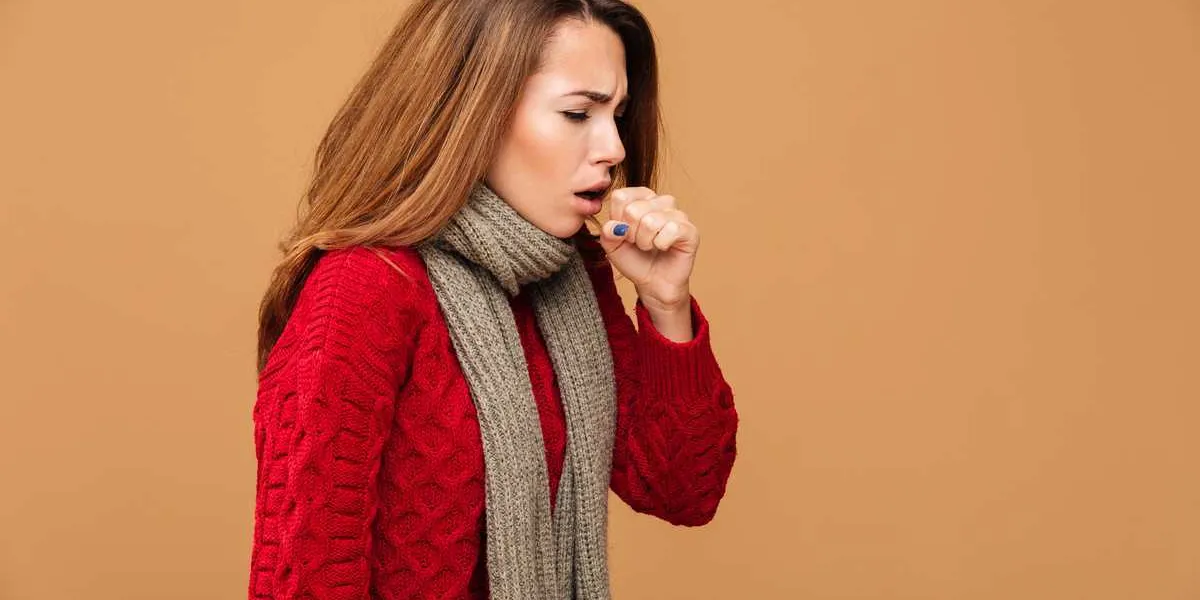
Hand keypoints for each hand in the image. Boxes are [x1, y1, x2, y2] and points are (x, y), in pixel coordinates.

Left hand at [599, 186, 699, 315]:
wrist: (653, 282)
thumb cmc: (635, 259)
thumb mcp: (612, 246)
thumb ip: (607, 232)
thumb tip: (614, 226)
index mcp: (641, 197)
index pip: (620, 197)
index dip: (617, 220)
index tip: (624, 233)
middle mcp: (661, 200)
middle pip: (633, 210)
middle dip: (631, 234)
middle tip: (638, 243)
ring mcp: (678, 214)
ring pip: (650, 221)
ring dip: (645, 242)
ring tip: (650, 246)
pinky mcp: (690, 229)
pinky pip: (670, 230)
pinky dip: (661, 245)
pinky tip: (664, 248)